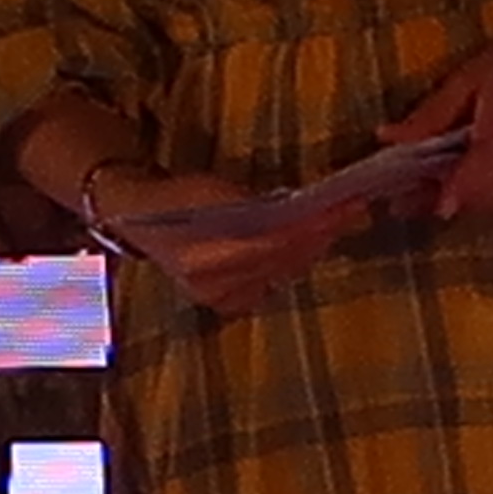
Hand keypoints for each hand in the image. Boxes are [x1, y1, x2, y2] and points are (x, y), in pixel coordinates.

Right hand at [94, 167, 364, 317]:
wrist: (138, 219)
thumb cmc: (177, 197)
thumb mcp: (212, 189)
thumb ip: (253, 204)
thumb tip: (304, 207)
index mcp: (205, 256)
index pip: (272, 243)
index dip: (311, 226)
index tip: (343, 208)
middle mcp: (213, 286)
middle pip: (283, 260)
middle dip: (320, 235)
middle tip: (354, 212)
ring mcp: (219, 299)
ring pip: (281, 273)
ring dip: (312, 248)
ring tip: (340, 224)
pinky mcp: (225, 304)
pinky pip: (271, 284)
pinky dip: (291, 264)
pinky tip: (308, 246)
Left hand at [375, 11, 492, 221]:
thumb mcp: (469, 77)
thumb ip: (431, 115)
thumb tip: (386, 138)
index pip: (475, 173)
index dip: (445, 194)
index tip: (411, 204)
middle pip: (483, 196)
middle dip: (444, 200)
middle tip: (403, 200)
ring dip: (467, 203)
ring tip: (433, 191)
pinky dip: (491, 198)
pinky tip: (472, 182)